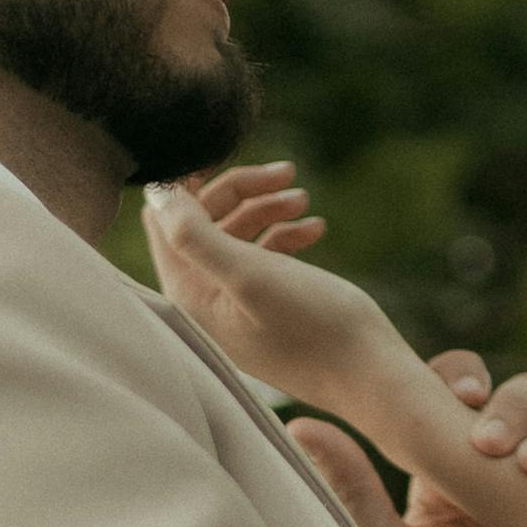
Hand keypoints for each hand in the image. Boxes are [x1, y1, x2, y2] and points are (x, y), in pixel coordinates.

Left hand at [144, 165, 420, 420]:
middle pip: (202, 220)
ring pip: (235, 232)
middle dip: (241, 190)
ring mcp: (235, 303)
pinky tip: (316, 229)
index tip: (230, 153)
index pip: (164, 220)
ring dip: (267, 207)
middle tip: (289, 173)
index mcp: (189, 294)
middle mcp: (203, 299)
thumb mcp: (251, 275)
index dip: (191, 182)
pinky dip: (285, 233)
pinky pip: (263, 254)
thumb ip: (196, 236)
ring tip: (305, 201)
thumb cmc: (314, 327)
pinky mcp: (266, 305)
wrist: (370, 373)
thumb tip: (155, 192)